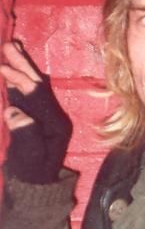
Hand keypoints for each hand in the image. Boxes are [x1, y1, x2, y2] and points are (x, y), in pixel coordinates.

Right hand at [1, 40, 72, 182]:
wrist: (34, 183)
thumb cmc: (32, 172)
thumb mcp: (29, 157)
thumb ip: (24, 134)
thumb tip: (14, 112)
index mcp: (56, 123)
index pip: (38, 96)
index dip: (21, 80)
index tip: (3, 68)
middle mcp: (53, 115)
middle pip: (37, 85)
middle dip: (23, 65)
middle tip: (10, 44)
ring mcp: (44, 115)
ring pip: (31, 86)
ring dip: (20, 68)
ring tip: (11, 47)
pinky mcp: (35, 116)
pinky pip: (25, 94)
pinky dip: (16, 80)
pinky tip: (9, 70)